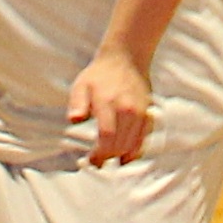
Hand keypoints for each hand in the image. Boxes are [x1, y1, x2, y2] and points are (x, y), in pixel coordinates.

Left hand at [67, 46, 152, 165]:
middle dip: (108, 157)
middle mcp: (127, 109)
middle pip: (120, 143)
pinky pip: (144, 139)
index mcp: (108, 103)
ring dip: (121, 156)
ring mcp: (141, 112)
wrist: (126, 59)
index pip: (107, 136)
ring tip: (109, 159)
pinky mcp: (148, 114)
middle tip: (97, 162)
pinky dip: (135, 150)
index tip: (92, 160)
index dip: (100, 153)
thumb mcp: (81, 85)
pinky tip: (125, 157)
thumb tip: (74, 119)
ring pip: (133, 144)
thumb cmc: (99, 75)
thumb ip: (77, 103)